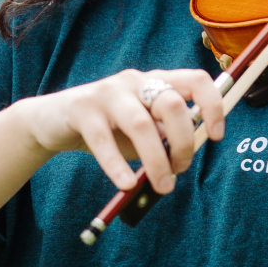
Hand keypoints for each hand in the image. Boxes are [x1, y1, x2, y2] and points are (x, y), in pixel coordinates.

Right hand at [14, 69, 227, 193]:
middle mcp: (136, 81)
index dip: (213, 106)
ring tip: (162, 186)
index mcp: (157, 81)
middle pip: (172, 105)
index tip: (215, 137)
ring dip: (156, 161)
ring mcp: (108, 92)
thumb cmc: (108, 128)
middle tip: (180, 170)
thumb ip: (166, 137)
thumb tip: (186, 158)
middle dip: (183, 142)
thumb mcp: (143, 130)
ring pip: (141, 125)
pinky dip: (118, 166)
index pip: (197, 81)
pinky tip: (126, 184)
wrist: (52, 120)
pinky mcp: (82, 108)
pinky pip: (103, 140)